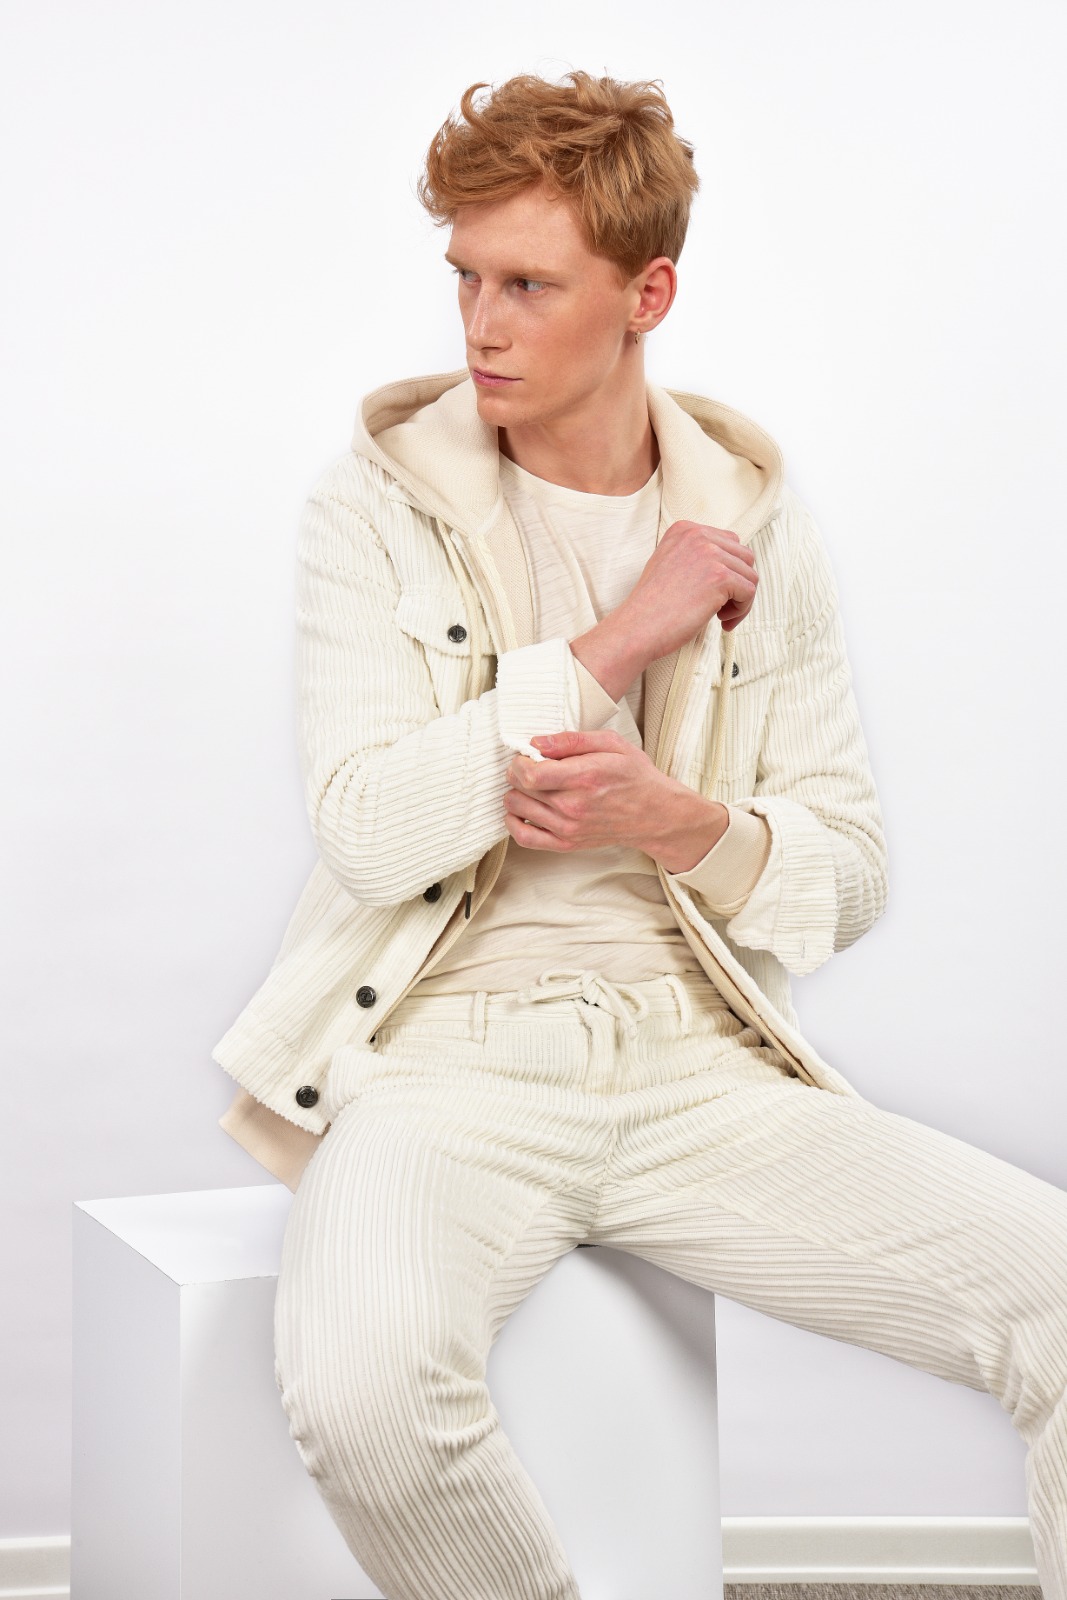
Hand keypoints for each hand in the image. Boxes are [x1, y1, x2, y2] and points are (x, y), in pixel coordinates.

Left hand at [503, 727, 703, 856]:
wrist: (654, 814)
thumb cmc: (634, 776)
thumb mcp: (611, 744)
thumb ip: (571, 740)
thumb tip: (537, 742)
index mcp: (584, 777)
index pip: (529, 774)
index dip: (519, 762)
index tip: (527, 756)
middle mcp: (573, 806)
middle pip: (519, 789)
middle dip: (517, 773)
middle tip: (531, 766)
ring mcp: (568, 828)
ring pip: (516, 809)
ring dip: (516, 794)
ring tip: (531, 786)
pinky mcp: (566, 844)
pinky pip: (524, 838)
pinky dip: (513, 823)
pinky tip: (520, 811)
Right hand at [619, 519, 758, 662]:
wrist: (638, 626)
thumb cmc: (652, 605)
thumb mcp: (669, 564)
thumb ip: (695, 556)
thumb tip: (729, 565)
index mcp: (685, 529)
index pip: (729, 542)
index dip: (729, 571)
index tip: (715, 592)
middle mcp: (698, 535)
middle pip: (744, 556)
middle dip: (738, 584)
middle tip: (721, 607)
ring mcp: (710, 554)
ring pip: (750, 574)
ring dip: (741, 600)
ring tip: (721, 616)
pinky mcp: (720, 577)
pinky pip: (750, 592)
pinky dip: (741, 611)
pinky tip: (721, 620)